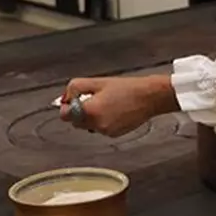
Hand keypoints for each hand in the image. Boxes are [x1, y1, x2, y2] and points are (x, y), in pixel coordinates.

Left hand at [59, 75, 176, 137]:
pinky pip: (101, 129)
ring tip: (108, 104)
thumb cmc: (128, 88)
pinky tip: (115, 111)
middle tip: (94, 99)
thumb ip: (75, 88)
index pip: (64, 115)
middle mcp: (96, 124)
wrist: (150, 97)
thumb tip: (65, 97)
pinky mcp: (114, 134)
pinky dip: (103, 122)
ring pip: (89, 126)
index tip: (73, 100)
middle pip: (75, 122)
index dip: (67, 106)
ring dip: (92, 117)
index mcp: (89, 110)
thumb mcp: (98, 81)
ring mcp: (105, 131)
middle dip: (80, 111)